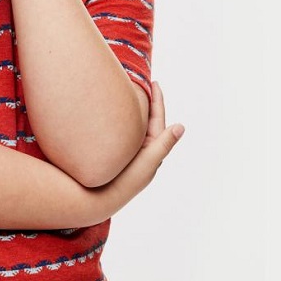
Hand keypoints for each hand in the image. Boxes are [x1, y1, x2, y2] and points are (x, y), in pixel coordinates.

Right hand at [99, 81, 182, 211]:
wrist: (99, 198)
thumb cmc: (126, 181)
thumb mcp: (148, 162)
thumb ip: (163, 144)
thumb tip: (181, 126)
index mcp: (153, 151)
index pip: (158, 119)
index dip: (158, 100)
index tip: (155, 82)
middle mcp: (142, 150)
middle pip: (148, 120)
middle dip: (148, 102)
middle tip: (144, 83)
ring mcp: (129, 152)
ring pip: (135, 125)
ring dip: (135, 110)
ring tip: (131, 94)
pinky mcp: (116, 154)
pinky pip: (123, 131)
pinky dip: (123, 120)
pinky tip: (115, 113)